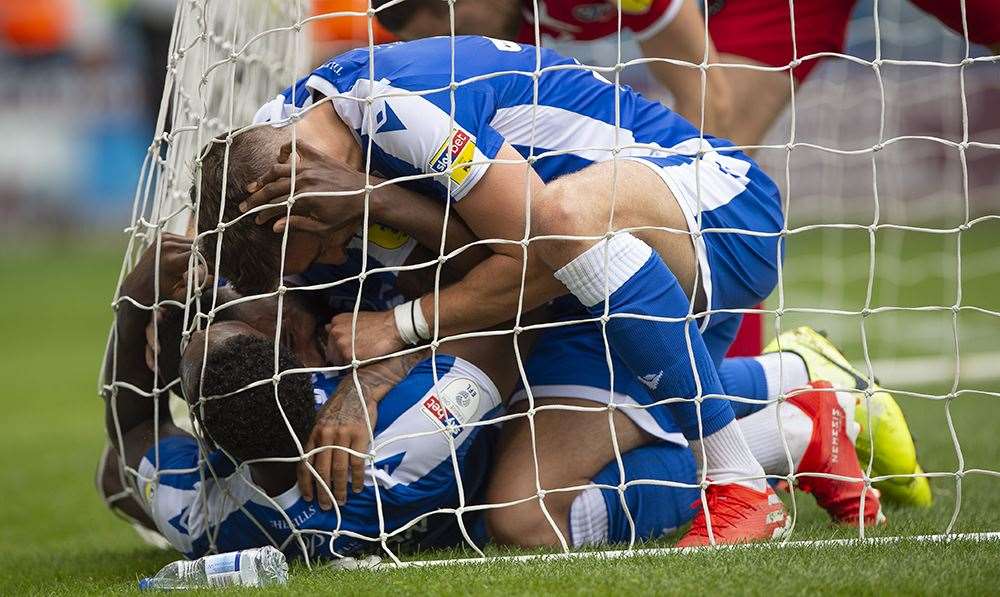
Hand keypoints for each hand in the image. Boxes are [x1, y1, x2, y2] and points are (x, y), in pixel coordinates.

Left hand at [122, 234, 209, 304]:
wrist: (138, 285)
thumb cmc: (161, 295)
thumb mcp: (181, 295)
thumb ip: (199, 285)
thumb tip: (215, 276)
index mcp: (172, 261)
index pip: (202, 254)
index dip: (211, 261)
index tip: (214, 270)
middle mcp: (168, 246)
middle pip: (199, 247)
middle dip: (204, 258)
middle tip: (204, 270)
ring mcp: (165, 239)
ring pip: (193, 242)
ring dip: (196, 252)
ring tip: (191, 266)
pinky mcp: (164, 235)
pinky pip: (185, 239)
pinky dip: (188, 248)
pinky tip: (182, 258)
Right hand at [239, 140, 369, 234]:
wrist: (367, 194)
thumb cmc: (346, 214)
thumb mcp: (323, 227)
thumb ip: (298, 225)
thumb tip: (274, 226)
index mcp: (305, 199)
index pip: (275, 205)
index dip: (262, 212)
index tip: (254, 218)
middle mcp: (304, 180)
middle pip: (272, 187)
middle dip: (256, 197)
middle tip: (245, 204)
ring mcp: (310, 166)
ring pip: (278, 168)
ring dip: (264, 177)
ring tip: (255, 185)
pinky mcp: (318, 157)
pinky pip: (297, 146)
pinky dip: (286, 149)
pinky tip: (280, 158)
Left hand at [297, 375, 380, 508]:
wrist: (358, 390)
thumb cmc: (338, 409)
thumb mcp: (321, 422)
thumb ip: (317, 442)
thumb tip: (312, 467)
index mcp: (314, 434)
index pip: (305, 463)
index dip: (306, 483)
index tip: (308, 497)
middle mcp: (326, 436)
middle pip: (322, 471)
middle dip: (323, 492)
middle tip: (326, 506)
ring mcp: (343, 436)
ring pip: (339, 469)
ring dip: (340, 489)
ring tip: (342, 501)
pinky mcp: (360, 435)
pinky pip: (357, 462)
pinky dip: (357, 478)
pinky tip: (357, 487)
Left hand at [325, 310, 405, 364]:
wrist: (393, 327)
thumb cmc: (380, 323)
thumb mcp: (357, 318)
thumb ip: (343, 326)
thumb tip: (331, 330)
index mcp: (336, 322)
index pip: (330, 340)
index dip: (339, 347)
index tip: (346, 349)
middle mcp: (335, 332)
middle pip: (331, 352)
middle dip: (342, 355)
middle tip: (356, 353)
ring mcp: (340, 344)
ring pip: (338, 361)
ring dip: (348, 361)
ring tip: (362, 355)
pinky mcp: (347, 356)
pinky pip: (346, 367)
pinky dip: (354, 366)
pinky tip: (364, 358)